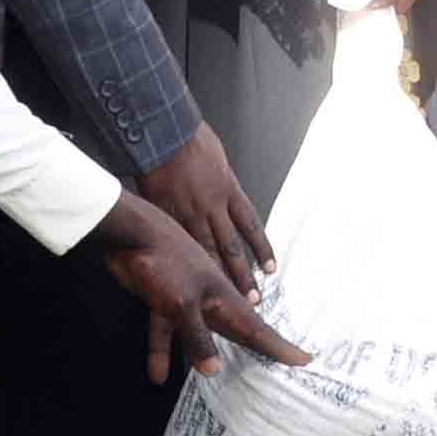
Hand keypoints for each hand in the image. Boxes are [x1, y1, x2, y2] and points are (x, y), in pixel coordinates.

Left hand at [88, 191, 307, 385]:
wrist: (129, 233)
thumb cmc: (164, 262)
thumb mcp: (182, 304)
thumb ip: (197, 338)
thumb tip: (213, 370)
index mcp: (223, 296)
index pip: (257, 328)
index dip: (279, 346)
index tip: (302, 359)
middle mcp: (210, 298)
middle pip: (235, 330)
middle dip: (252, 348)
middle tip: (274, 363)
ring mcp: (186, 299)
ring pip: (199, 335)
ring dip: (200, 356)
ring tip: (206, 380)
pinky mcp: (162, 300)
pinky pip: (166, 332)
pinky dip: (162, 352)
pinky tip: (158, 374)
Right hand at [137, 125, 270, 285]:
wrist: (165, 133)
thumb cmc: (189, 139)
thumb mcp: (217, 157)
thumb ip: (221, 180)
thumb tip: (223, 187)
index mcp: (229, 190)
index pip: (251, 226)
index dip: (262, 249)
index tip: (271, 269)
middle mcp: (214, 207)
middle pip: (233, 248)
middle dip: (243, 275)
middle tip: (253, 299)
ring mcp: (189, 214)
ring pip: (208, 253)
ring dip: (218, 278)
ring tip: (225, 302)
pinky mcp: (166, 216)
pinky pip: (177, 246)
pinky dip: (183, 265)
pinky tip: (182, 282)